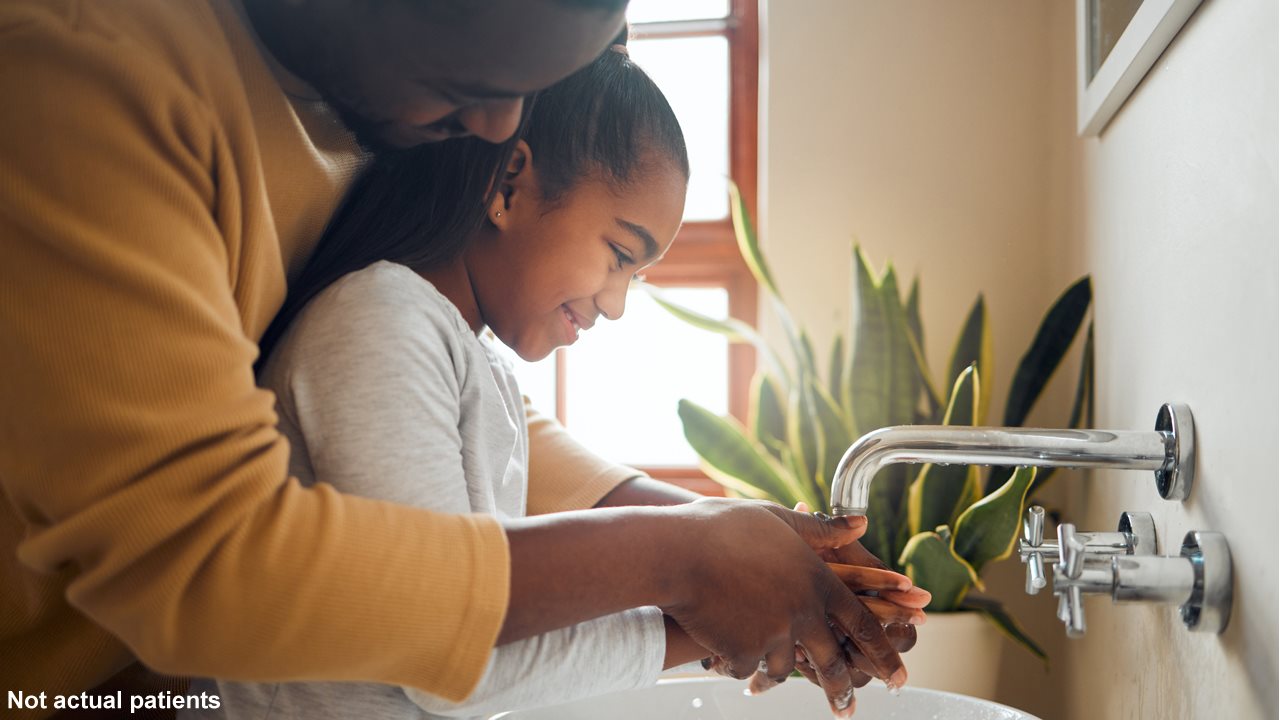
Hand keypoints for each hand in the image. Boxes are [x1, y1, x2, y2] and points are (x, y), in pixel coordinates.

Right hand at [660, 498, 905, 717]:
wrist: (676, 552)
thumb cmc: (720, 528)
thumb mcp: (777, 518)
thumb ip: (821, 529)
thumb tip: (861, 522)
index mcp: (816, 578)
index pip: (862, 622)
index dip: (883, 650)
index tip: (896, 674)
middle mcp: (802, 610)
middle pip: (832, 661)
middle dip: (841, 690)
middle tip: (848, 710)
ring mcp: (774, 633)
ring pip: (784, 668)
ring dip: (771, 672)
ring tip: (761, 683)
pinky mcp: (744, 650)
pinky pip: (746, 668)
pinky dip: (737, 664)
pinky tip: (723, 657)